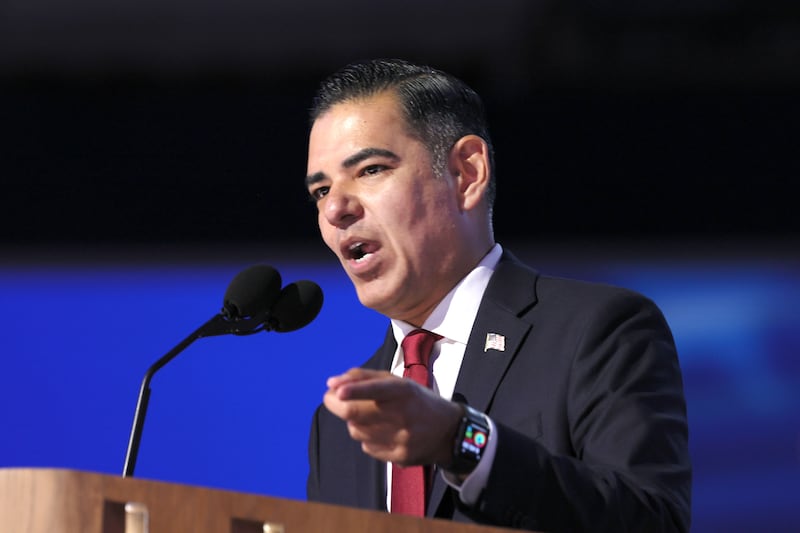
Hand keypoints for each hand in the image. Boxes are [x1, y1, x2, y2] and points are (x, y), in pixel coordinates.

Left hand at [324, 368, 462, 465]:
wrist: (449, 432)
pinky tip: (381, 431)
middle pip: (356, 414)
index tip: (335, 390)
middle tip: (331, 397)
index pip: (375, 390)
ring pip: (356, 430)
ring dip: (353, 421)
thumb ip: (364, 378)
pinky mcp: (400, 457)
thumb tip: (331, 383)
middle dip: (336, 404)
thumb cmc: (416, 401)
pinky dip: (366, 437)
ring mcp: (402, 438)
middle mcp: (404, 415)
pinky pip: (367, 447)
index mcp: (404, 391)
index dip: (354, 390)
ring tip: (368, 416)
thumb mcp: (397, 382)